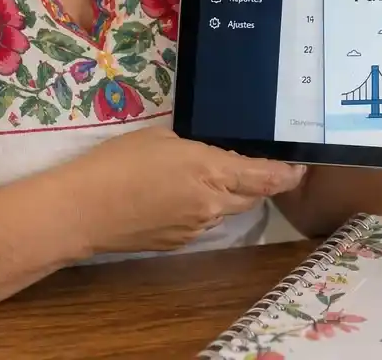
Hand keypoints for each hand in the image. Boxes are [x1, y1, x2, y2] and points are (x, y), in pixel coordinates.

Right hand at [68, 125, 305, 255]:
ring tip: (210, 177)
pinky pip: (204, 222)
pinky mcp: (178, 243)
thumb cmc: (117, 163)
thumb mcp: (160, 138)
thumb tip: (207, 156)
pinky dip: (205, 209)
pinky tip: (180, 196)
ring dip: (230, 196)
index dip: (287, 174)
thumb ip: (194, 147)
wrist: (82, 210)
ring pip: (228, 210)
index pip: (264, 177)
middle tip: (257, 166)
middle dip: (259, 183)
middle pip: (252, 196)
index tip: (300, 168)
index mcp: (211, 170)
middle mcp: (212, 204)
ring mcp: (196, 227)